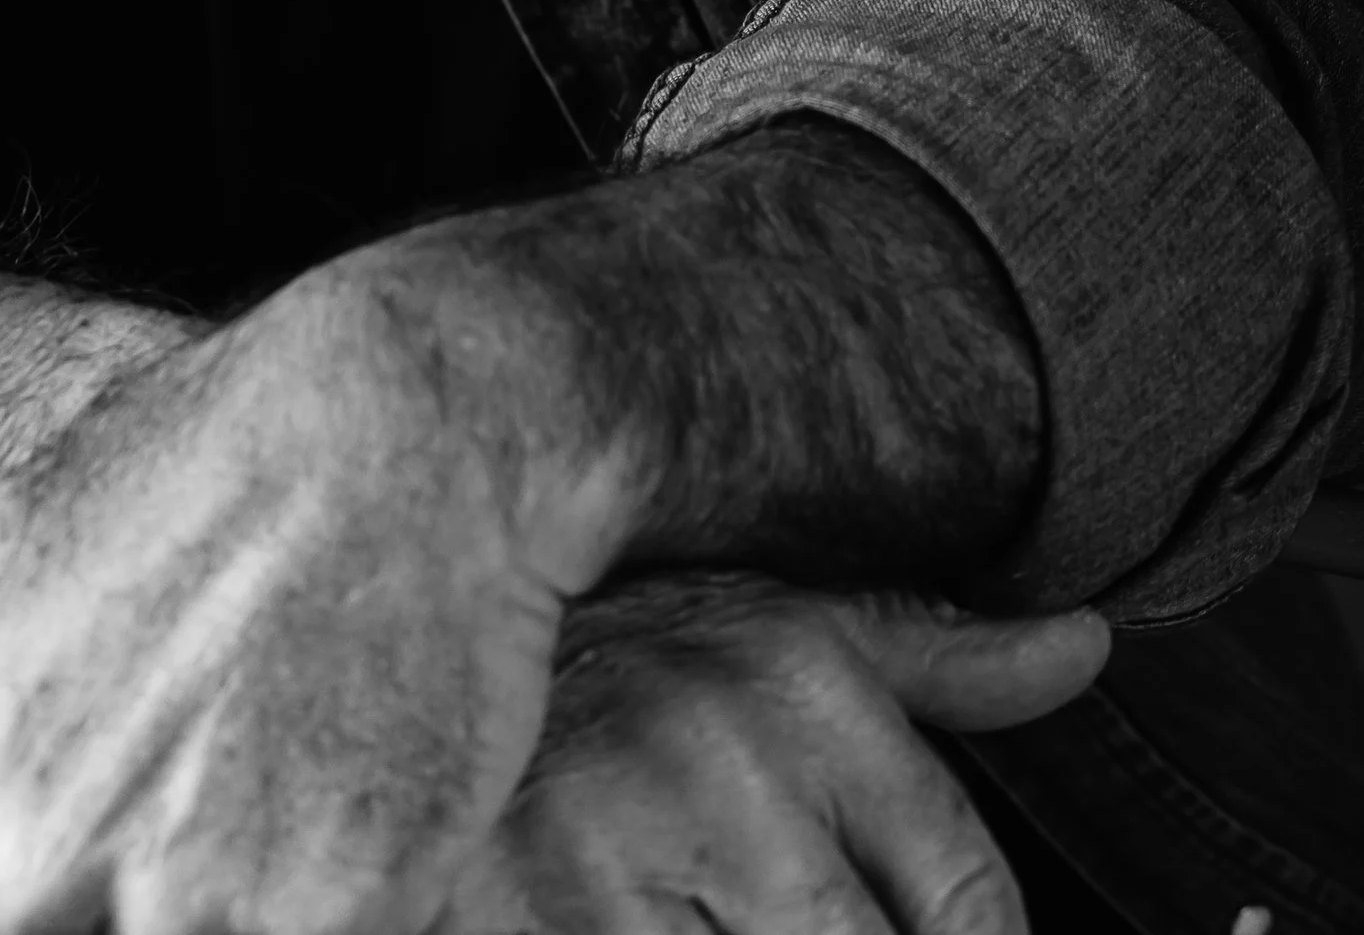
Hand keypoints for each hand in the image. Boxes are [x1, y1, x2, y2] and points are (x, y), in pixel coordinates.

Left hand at [0, 247, 623, 934]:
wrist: (399, 417)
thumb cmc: (208, 463)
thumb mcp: (3, 562)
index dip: (0, 913)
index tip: (83, 872)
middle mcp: (18, 852)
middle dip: (113, 903)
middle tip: (194, 788)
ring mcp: (162, 900)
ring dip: (208, 912)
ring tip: (264, 795)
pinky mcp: (314, 927)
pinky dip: (320, 913)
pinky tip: (342, 831)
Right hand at [438, 574, 1110, 934]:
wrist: (411, 600)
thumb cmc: (641, 644)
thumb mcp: (796, 626)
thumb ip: (945, 659)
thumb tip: (1090, 644)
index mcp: (806, 692)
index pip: (975, 908)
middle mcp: (723, 769)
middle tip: (799, 925)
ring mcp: (613, 859)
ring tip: (724, 928)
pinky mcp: (520, 924)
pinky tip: (662, 933)